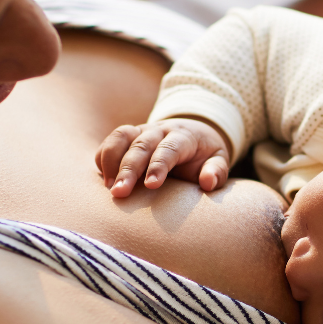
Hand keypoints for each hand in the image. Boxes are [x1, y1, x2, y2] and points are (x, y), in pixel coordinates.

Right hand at [95, 117, 230, 197]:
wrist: (194, 133)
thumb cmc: (204, 154)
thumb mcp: (218, 160)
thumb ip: (216, 171)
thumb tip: (208, 182)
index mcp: (184, 136)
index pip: (169, 148)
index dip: (159, 166)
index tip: (151, 185)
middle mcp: (160, 130)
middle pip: (141, 145)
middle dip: (129, 169)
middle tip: (119, 193)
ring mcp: (142, 130)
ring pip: (121, 137)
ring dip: (112, 160)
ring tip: (109, 187)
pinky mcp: (129, 135)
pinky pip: (111, 141)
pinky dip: (104, 156)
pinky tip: (104, 178)